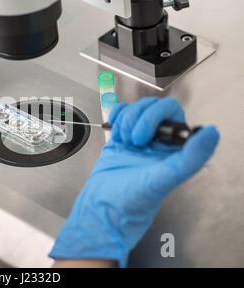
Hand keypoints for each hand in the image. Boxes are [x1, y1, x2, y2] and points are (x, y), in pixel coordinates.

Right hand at [49, 97, 219, 266]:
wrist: (102, 207)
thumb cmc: (132, 201)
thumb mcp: (164, 180)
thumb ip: (190, 158)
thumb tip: (211, 133)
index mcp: (173, 150)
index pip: (172, 113)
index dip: (156, 117)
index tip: (146, 136)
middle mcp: (158, 143)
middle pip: (152, 107)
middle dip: (138, 119)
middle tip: (133, 141)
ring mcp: (138, 139)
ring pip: (135, 109)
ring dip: (125, 121)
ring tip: (123, 141)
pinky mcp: (121, 139)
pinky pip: (121, 114)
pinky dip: (116, 116)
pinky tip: (116, 132)